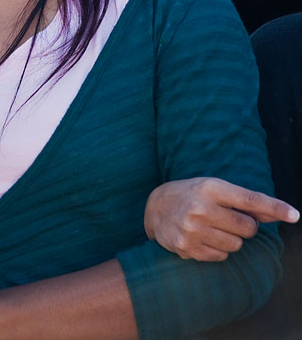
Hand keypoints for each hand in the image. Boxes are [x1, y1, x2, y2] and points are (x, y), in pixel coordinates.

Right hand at [144, 177, 299, 261]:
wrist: (155, 208)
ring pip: (236, 245)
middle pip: (248, 228)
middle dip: (245, 226)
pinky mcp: (187, 248)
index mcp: (210, 187)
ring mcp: (193, 229)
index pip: (249, 199)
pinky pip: (222, 256)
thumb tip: (280, 213)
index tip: (294, 215)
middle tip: (227, 218)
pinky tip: (202, 237)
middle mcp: (201, 207)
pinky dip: (218, 249)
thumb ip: (246, 202)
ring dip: (231, 239)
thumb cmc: (191, 194)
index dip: (274, 207)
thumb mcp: (215, 188)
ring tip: (212, 227)